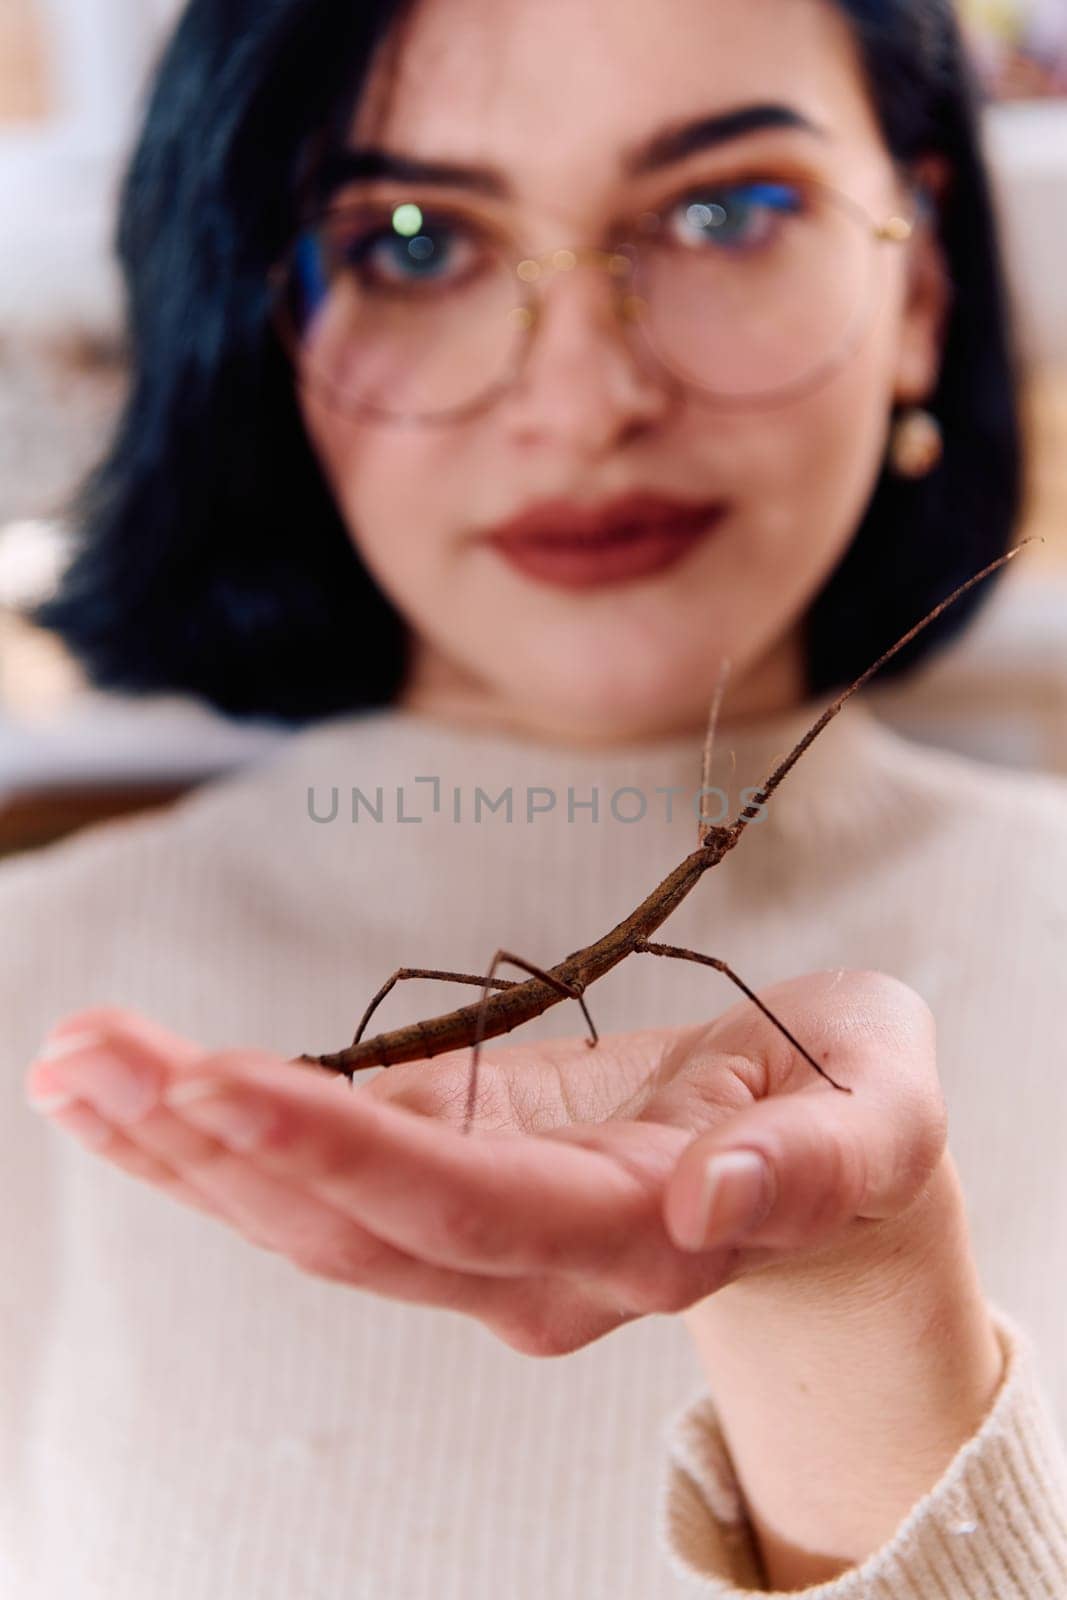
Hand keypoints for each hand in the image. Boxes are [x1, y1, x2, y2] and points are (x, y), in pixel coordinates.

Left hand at [24, 969, 947, 1356]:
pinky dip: (225, 1130)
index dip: (339, 1151)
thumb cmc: (855, 1104)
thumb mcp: (878, 1109)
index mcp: (638, 1239)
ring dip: (183, 1144)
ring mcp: (485, 1240)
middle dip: (210, 1145)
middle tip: (84, 1058)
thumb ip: (813, 1162)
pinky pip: (325, 1175)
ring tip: (76, 1063)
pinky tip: (141, 1084)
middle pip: (349, 1225)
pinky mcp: (456, 1187)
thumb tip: (712, 1201)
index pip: (462, 1207)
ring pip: (312, 1215)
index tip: (216, 1084)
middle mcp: (538, 1266)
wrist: (821, 1150)